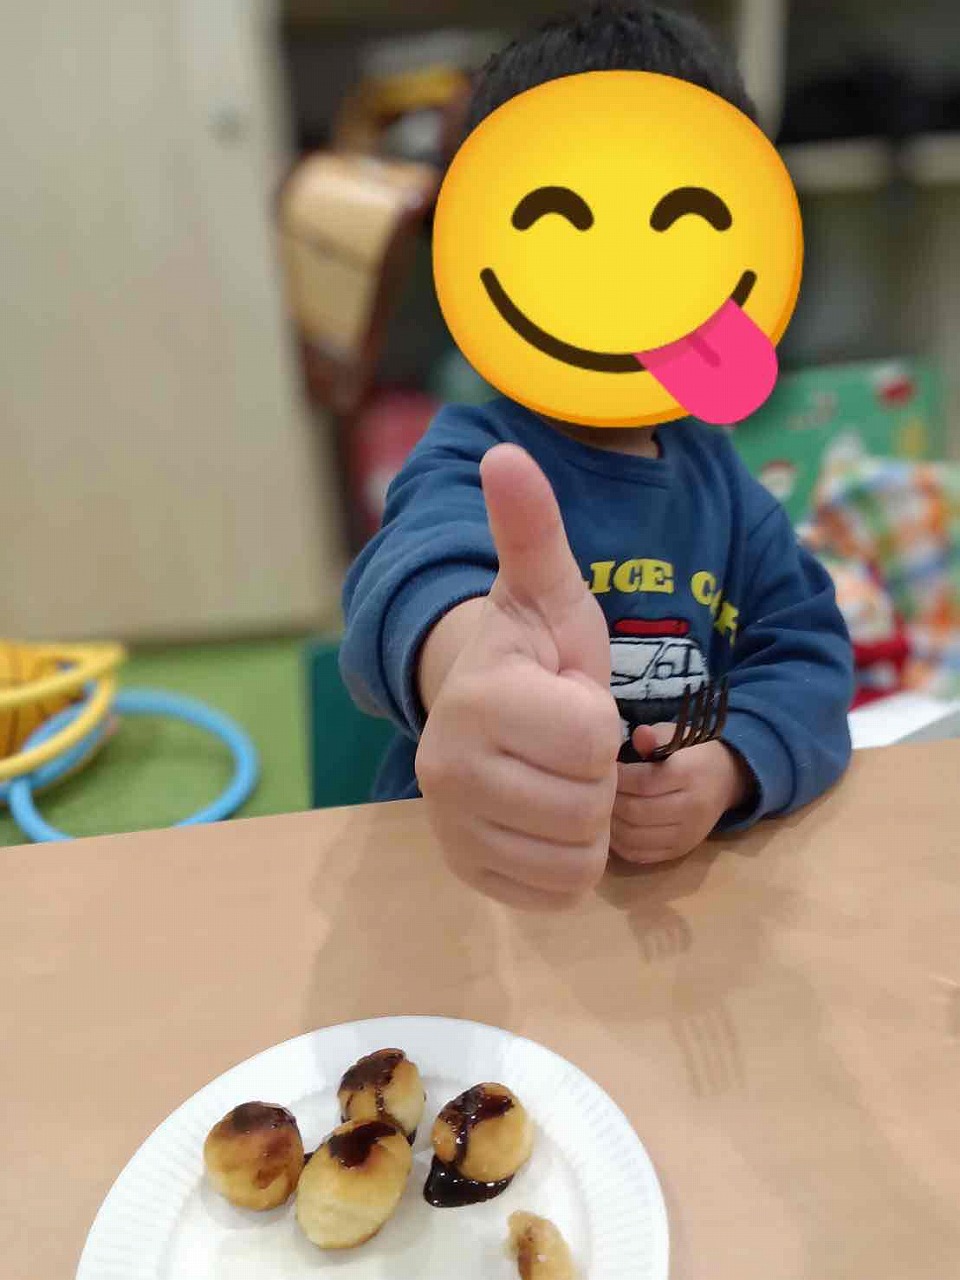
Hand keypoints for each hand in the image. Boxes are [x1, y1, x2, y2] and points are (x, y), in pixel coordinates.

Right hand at [415, 444, 621, 910]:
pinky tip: (544, 818)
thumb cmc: (534, 651)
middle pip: (587, 803)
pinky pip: (557, 893)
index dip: (599, 717)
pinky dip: (567, 863)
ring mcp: (452, 827)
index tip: (567, 695)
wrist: (485, 711)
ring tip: (556, 775)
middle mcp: (447, 769)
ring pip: (577, 856)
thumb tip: (506, 453)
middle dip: (594, 773)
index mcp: (478, 697)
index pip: (591, 737)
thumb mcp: (546, 590)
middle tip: (563, 742)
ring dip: (586, 819)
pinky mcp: (467, 871)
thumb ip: (533, 530)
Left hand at [609, 724, 753, 865]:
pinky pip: (641, 854)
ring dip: (611, 824)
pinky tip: (613, 828)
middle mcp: (691, 807)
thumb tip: (638, 736)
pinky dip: (620, 844)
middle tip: (596, 791)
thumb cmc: (694, 753)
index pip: (643, 782)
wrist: (727, 779)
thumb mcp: (678, 736)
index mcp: (689, 774)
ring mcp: (686, 833)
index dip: (618, 777)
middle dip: (610, 801)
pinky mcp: (680, 850)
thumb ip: (656, 736)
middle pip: (636, 811)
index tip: (605, 770)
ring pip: (635, 836)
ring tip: (601, 808)